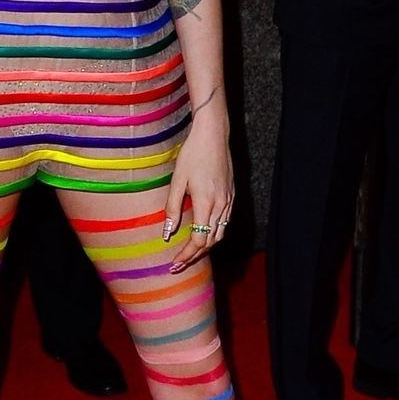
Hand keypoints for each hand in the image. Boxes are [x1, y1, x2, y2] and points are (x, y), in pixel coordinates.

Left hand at [164, 99, 234, 272]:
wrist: (214, 135)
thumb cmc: (193, 154)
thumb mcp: (177, 180)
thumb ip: (172, 208)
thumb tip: (167, 233)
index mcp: (206, 203)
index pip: (199, 240)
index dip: (187, 255)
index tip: (174, 263)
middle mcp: (221, 205)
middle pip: (211, 242)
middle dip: (195, 256)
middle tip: (179, 264)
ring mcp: (229, 200)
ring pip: (220, 234)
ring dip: (206, 247)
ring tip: (190, 253)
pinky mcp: (231, 195)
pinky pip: (224, 222)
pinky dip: (214, 234)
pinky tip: (202, 233)